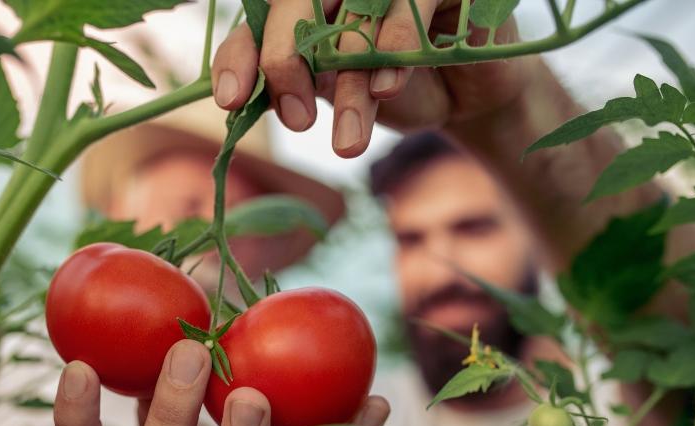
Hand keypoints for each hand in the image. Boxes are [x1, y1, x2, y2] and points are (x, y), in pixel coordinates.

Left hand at [212, 0, 531, 156]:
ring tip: (347, 142)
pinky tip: (387, 86)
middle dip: (285, 62)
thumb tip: (239, 100)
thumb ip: (293, 86)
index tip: (230, 99)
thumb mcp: (334, 93)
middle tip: (295, 123)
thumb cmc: (390, 89)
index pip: (258, 20)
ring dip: (348, 83)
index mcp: (308, 8)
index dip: (239, 55)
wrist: (464, 95)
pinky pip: (410, 2)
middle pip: (296, 3)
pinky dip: (396, 45)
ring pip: (354, 14)